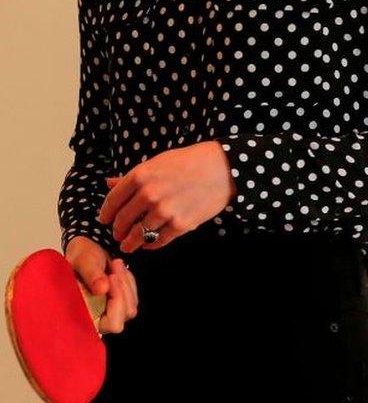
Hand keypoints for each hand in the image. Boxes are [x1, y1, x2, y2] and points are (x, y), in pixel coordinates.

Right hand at [65, 236, 137, 334]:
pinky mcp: (118, 304)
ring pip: (131, 305)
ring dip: (126, 283)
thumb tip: (102, 289)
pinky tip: (117, 269)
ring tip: (114, 264)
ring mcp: (108, 313)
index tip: (110, 278)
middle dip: (122, 288)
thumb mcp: (83, 262)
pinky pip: (133, 296)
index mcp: (82, 314)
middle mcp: (96, 319)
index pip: (111, 324)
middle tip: (114, 266)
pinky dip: (128, 281)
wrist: (86, 250)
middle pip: (124, 314)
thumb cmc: (80, 257)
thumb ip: (91, 275)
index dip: (116, 303)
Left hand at [98, 141, 234, 252]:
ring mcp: (165, 211)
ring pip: (138, 235)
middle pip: (122, 221)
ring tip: (129, 245)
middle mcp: (149, 194)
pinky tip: (148, 244)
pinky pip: (157, 241)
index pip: (112, 201)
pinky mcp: (180, 224)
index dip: (106, 213)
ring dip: (130, 243)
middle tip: (118, 234)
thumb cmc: (190, 162)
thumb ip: (133, 176)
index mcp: (141, 175)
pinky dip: (150, 246)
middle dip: (118, 230)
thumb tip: (108, 183)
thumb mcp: (159, 162)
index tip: (105, 220)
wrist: (223, 168)